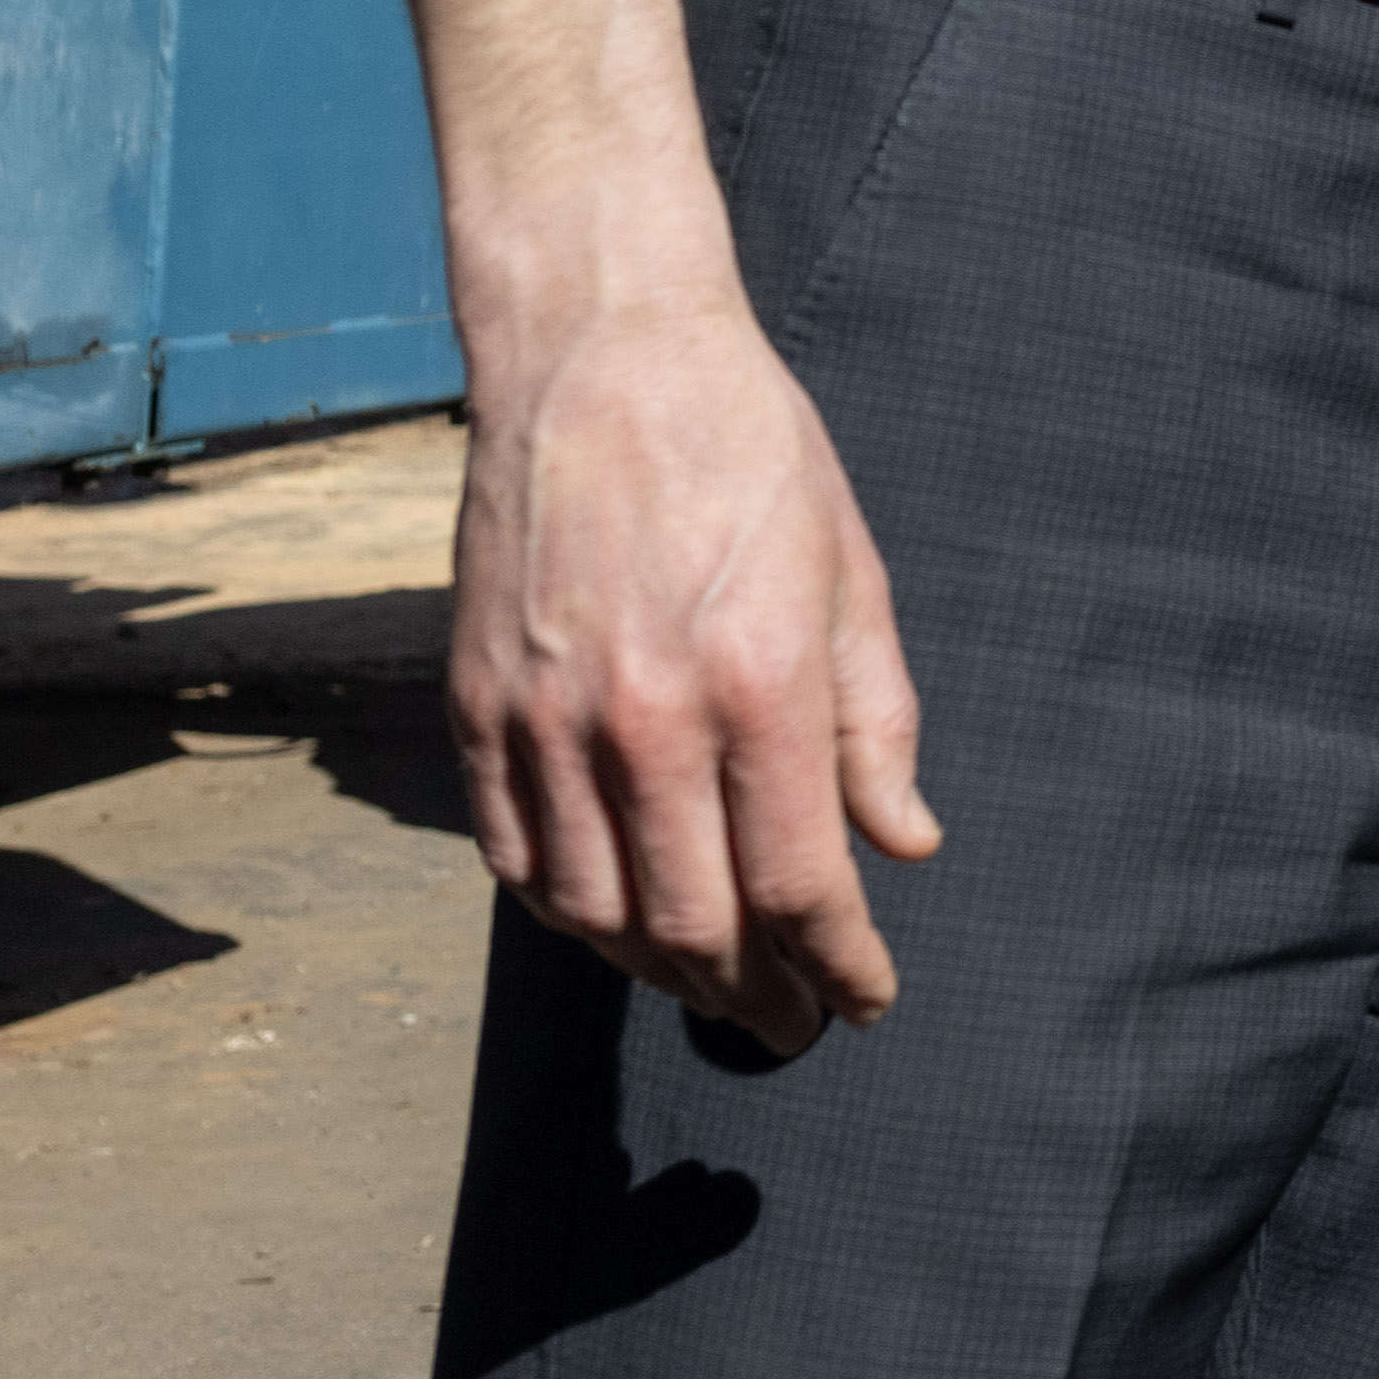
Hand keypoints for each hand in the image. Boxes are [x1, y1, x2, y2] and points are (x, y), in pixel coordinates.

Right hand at [445, 263, 941, 1054]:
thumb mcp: (851, 572)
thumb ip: (876, 721)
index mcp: (755, 684)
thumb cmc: (750, 452)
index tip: (866, 1000)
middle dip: (755, 996)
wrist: (601, 354)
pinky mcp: (474, 712)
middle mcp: (641, 720)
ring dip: (659, 974)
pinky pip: (515, 861)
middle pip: (693, 924)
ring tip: (716, 986)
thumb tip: (905, 845)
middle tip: (794, 1024)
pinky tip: (616, 926)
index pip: (801, 882)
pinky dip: (569, 917)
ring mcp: (542, 722)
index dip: (841, 964)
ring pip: (593, 914)